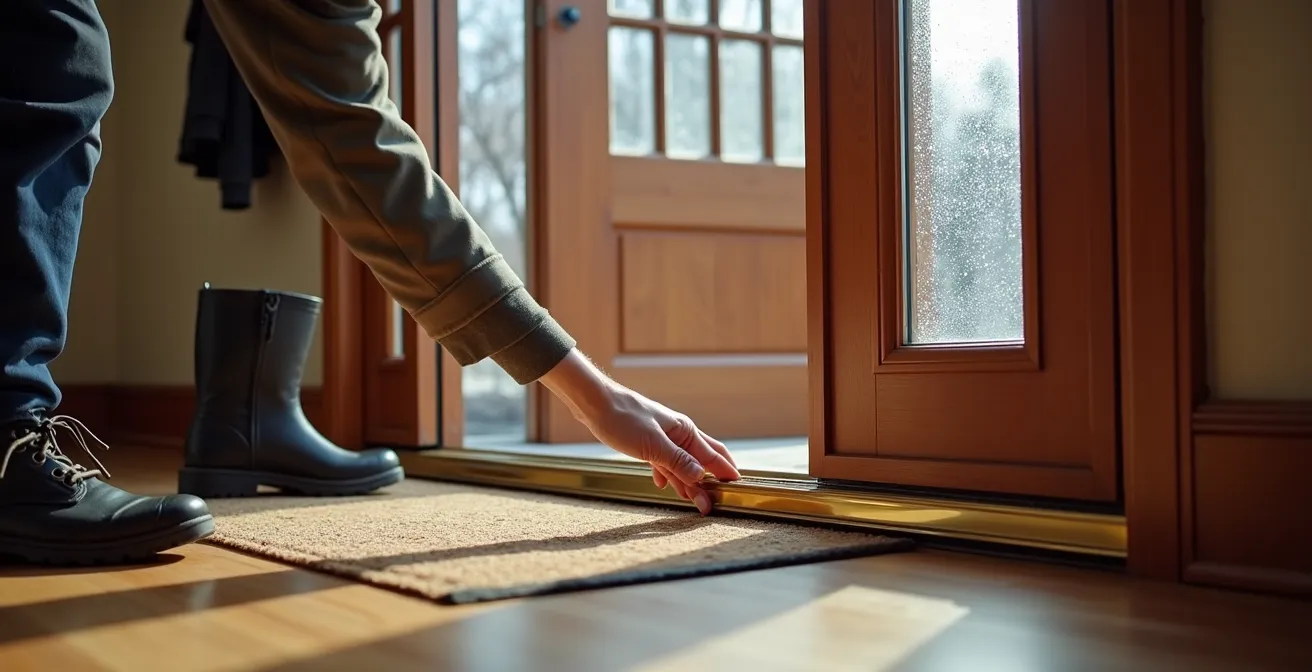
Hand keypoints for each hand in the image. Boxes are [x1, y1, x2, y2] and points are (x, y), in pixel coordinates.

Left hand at [539, 350, 740, 514]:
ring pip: (681, 463)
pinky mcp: (646, 441)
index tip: (737, 490)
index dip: (726, 474)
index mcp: (685, 431)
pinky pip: (663, 461)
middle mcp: (678, 433)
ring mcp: (662, 437)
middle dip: (709, 481)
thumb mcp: (653, 446)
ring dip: (687, 482)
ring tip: (694, 501)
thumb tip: (701, 476)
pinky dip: (666, 474)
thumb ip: (678, 462)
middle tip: (715, 503)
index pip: (714, 455)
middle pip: (702, 460)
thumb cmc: (622, 419)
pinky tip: (661, 483)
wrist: (594, 403)